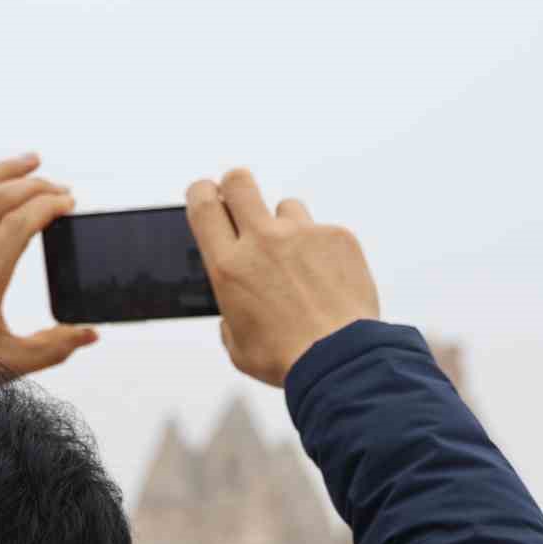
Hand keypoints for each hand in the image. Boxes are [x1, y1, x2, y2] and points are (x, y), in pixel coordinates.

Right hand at [185, 169, 378, 386]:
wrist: (340, 361)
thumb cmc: (288, 359)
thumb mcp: (238, 346)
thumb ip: (231, 316)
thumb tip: (236, 308)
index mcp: (229, 266)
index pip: (204, 205)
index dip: (202, 192)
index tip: (207, 193)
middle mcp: (262, 241)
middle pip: (240, 182)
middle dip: (236, 187)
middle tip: (245, 207)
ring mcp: (303, 235)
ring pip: (287, 207)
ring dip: (287, 227)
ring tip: (300, 265)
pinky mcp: (338, 237)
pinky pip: (324, 232)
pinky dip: (324, 251)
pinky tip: (330, 282)